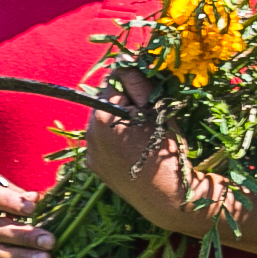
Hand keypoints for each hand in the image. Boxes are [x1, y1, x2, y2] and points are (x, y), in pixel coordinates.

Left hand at [84, 69, 214, 234]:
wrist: (167, 198)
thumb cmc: (166, 152)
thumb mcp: (157, 111)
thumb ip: (137, 83)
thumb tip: (122, 59)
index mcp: (104, 117)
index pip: (111, 83)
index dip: (131, 87)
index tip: (146, 99)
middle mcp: (89, 134)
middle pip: (102, 102)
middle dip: (121, 103)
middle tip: (145, 117)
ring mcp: (89, 152)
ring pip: (100, 122)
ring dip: (116, 120)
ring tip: (139, 134)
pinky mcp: (94, 166)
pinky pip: (100, 142)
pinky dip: (113, 139)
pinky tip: (131, 148)